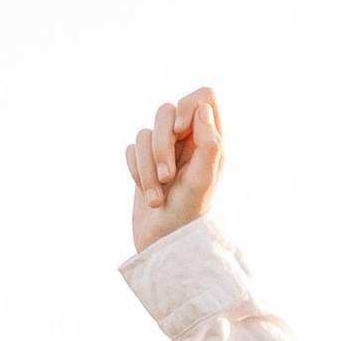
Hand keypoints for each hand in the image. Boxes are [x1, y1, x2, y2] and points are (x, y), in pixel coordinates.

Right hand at [125, 88, 223, 251]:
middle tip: (168, 177)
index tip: (181, 131)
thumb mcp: (202, 181)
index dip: (188, 106)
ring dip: (147, 168)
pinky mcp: (144, 162)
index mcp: (210, 141)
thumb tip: (202, 110)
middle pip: (167, 111)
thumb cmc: (188, 214)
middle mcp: (188, 141)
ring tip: (158, 197)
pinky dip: (136, 173)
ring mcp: (165, 150)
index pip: (203, 97)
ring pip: (145, 132)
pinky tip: (148, 195)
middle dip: (162, 145)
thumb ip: (209, 144)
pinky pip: (132, 149)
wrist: (163, 244)